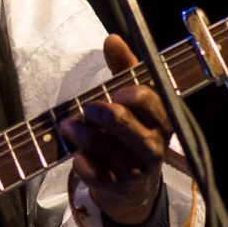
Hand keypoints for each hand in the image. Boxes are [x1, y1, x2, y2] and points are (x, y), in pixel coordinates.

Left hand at [59, 35, 172, 224]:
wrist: (131, 186)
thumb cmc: (129, 130)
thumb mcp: (130, 99)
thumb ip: (122, 68)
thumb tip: (112, 38)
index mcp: (160, 120)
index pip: (150, 102)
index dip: (131, 95)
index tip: (114, 91)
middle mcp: (153, 146)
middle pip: (127, 126)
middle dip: (102, 114)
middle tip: (85, 108)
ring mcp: (136, 170)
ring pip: (108, 149)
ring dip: (83, 135)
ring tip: (67, 126)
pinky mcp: (118, 188)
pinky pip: (97, 174)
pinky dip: (83, 163)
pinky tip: (75, 155)